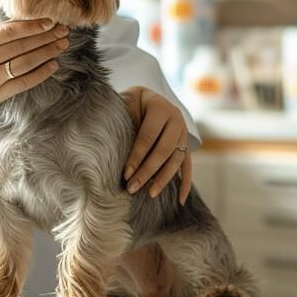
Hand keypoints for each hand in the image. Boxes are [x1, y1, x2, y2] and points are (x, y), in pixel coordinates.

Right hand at [0, 18, 70, 110]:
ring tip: (61, 45)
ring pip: (25, 63)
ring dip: (47, 53)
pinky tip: (53, 64)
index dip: (32, 26)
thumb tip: (25, 18)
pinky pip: (24, 82)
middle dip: (45, 38)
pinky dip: (41, 73)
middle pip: (20, 47)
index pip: (9, 31)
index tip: (50, 22)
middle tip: (63, 31)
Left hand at [121, 86, 193, 203]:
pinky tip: (179, 200)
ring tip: (149, 194)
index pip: (148, 136)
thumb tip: (109, 146)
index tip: (125, 174)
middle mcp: (176, 120)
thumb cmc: (131, 102)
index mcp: (160, 107)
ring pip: (176, 160)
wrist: (147, 97)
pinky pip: (187, 165)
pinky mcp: (186, 144)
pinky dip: (185, 183)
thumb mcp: (126, 103)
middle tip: (132, 188)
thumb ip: (124, 120)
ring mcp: (183, 133)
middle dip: (148, 171)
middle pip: (163, 151)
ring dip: (163, 179)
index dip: (137, 156)